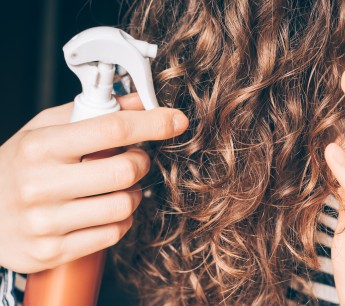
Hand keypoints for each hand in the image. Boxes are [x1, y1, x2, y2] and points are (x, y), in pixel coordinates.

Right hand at [0, 94, 187, 272]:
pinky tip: (105, 211)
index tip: (175, 121)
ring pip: (124, 206)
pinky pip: (113, 233)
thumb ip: (91, 113)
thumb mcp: (44, 130)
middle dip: (140, 162)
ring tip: (116, 188)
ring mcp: (46, 222)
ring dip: (133, 194)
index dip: (152, 123)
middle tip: (132, 159)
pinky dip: (120, 220)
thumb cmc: (18, 167)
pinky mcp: (53, 251)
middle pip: (125, 171)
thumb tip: (138, 101)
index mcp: (40, 146)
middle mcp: (40, 184)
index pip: (111, 129)